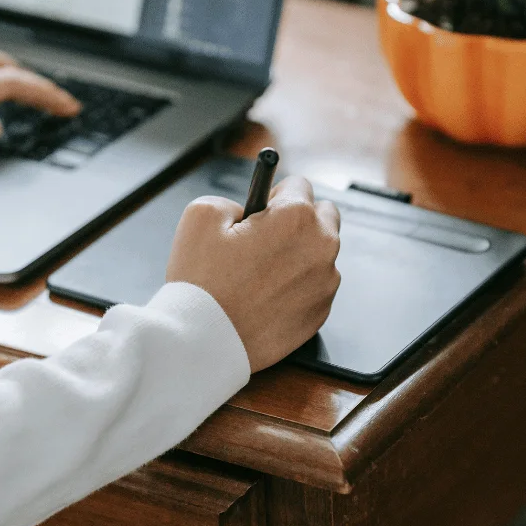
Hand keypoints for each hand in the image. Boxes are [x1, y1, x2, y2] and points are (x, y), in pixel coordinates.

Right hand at [166, 176, 341, 372]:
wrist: (206, 341)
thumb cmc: (202, 281)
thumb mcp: (200, 215)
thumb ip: (230, 200)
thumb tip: (244, 210)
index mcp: (296, 217)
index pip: (300, 184)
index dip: (274, 195)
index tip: (262, 210)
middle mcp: (321, 247)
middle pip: (324, 215)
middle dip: (298, 221)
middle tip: (265, 238)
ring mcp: (325, 283)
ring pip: (319, 254)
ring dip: (299, 255)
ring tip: (259, 274)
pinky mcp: (320, 313)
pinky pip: (315, 287)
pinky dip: (296, 287)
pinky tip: (265, 297)